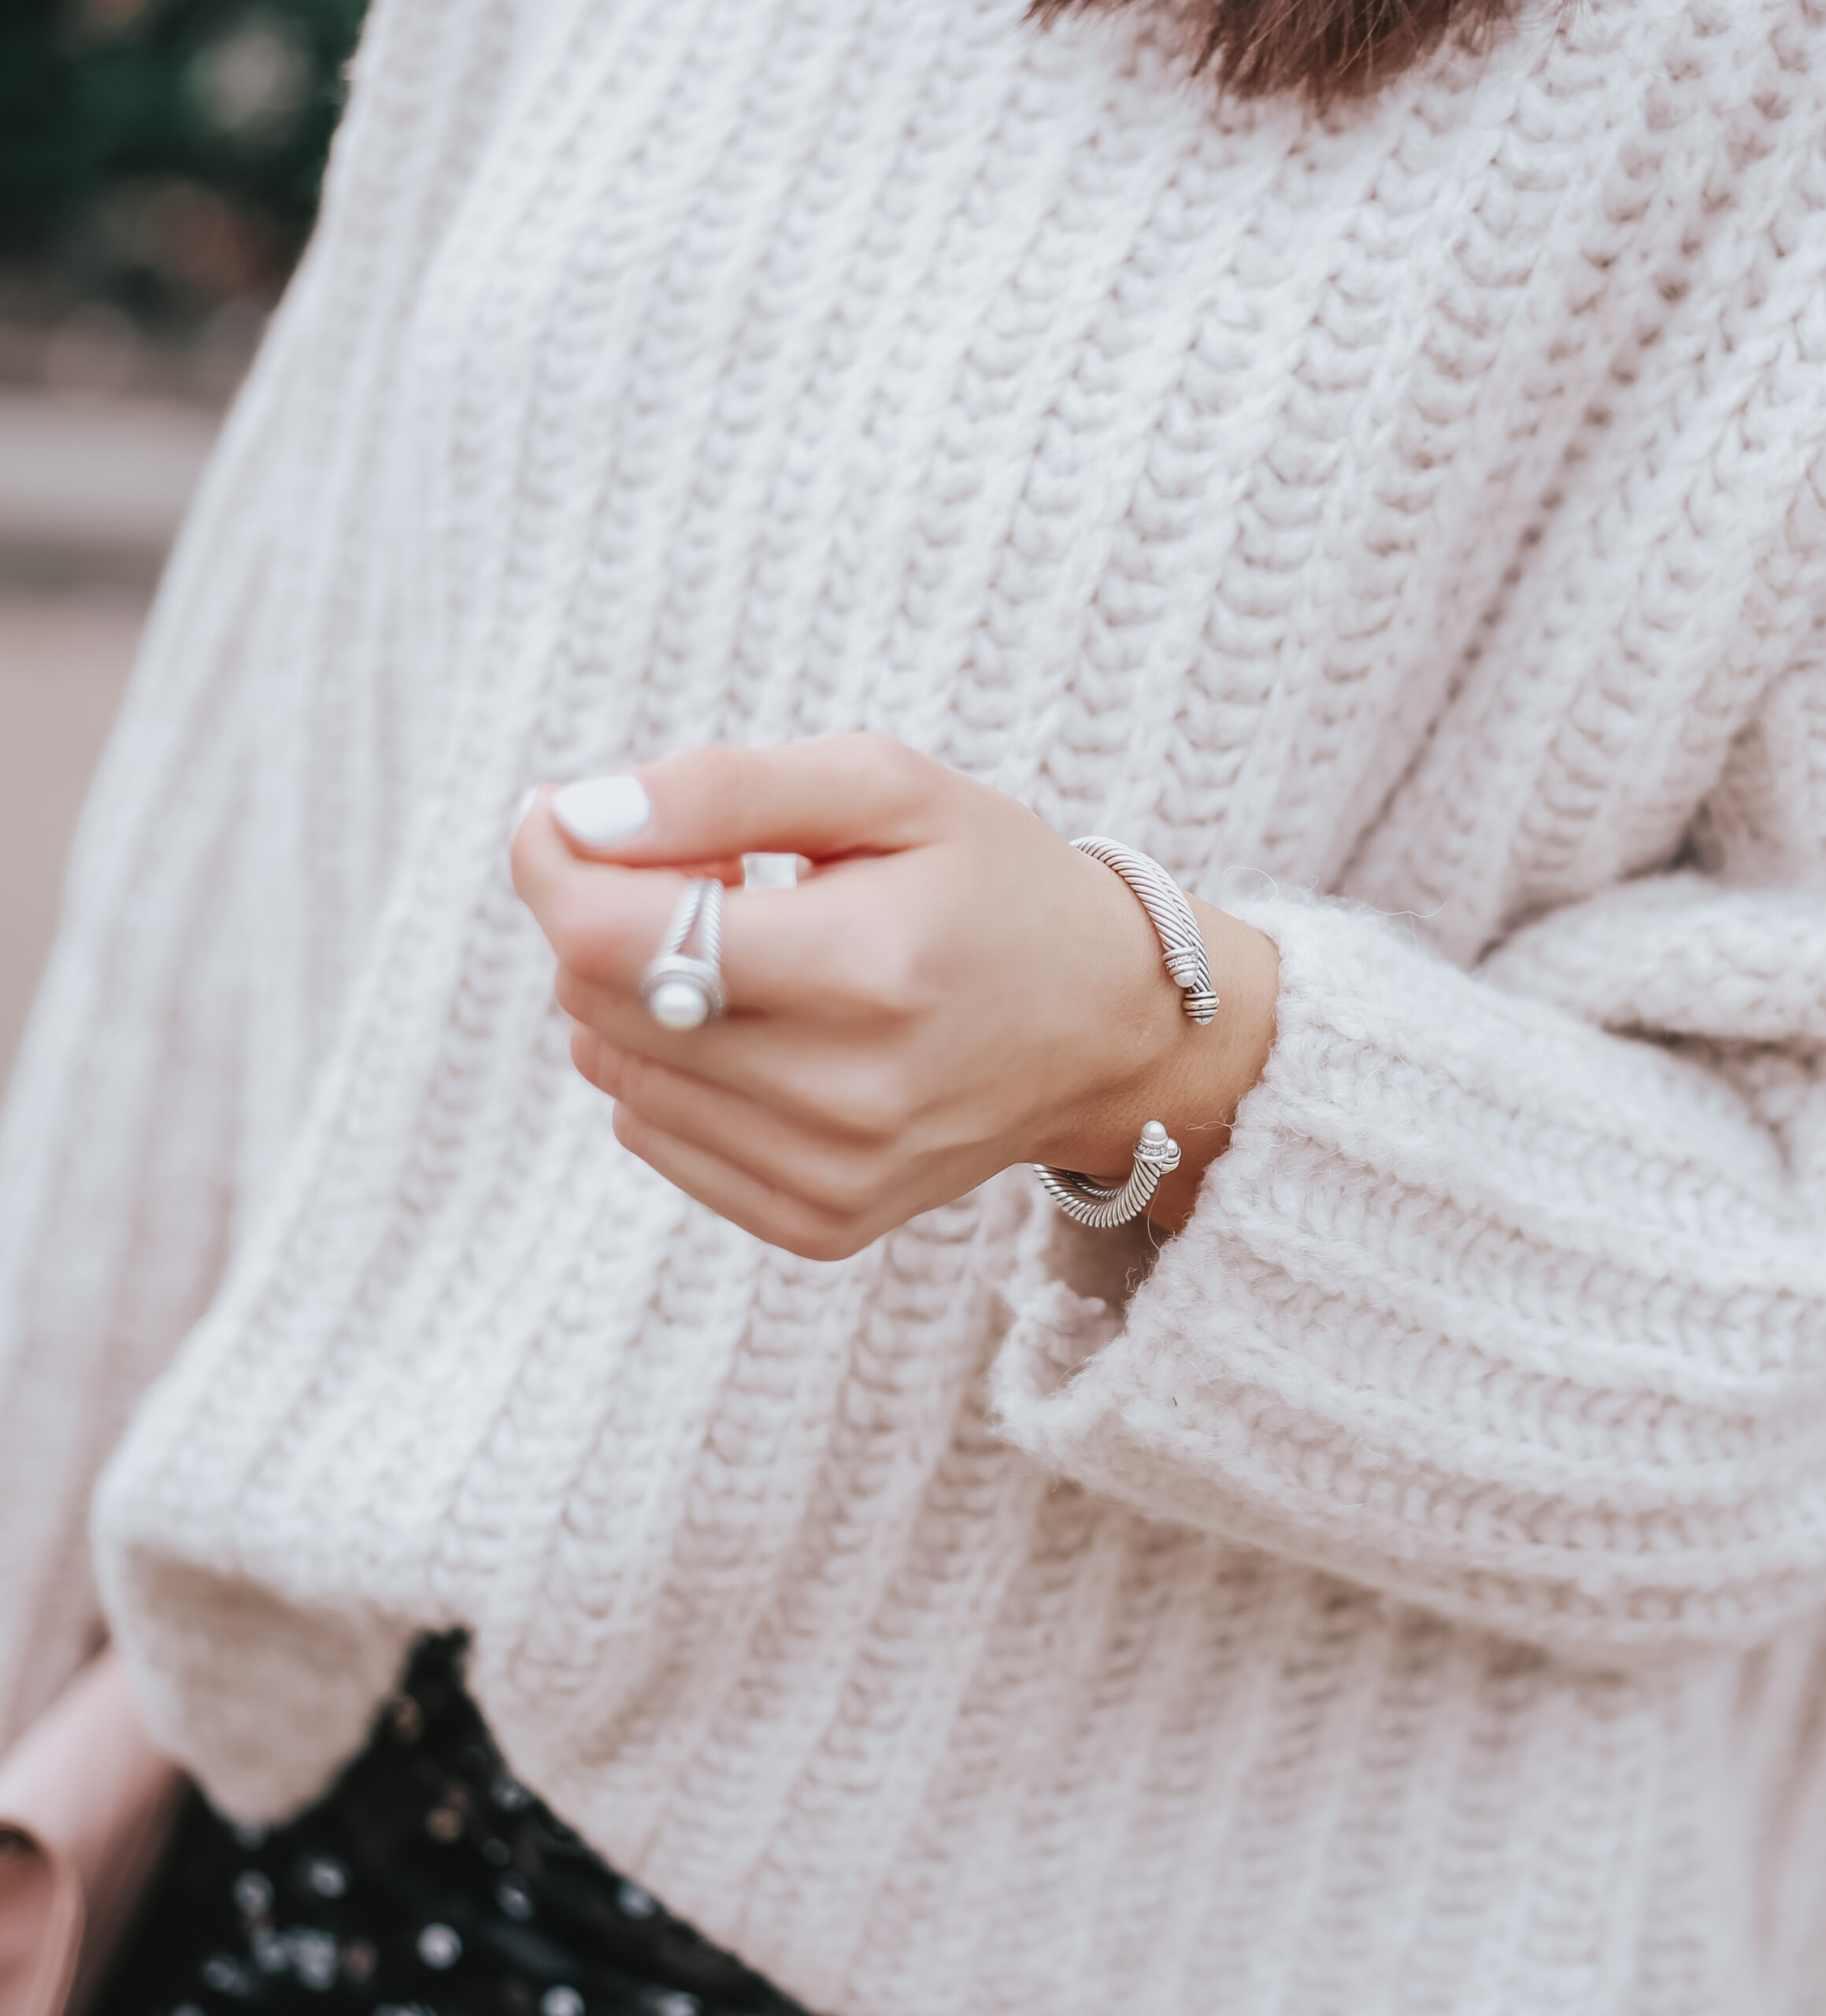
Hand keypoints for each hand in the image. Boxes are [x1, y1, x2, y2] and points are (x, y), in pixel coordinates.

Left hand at [511, 734, 1278, 1260]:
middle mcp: (847, 1094)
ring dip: (639, 991)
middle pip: (598, 1001)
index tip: (570, 816)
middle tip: (704, 872)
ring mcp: (832, 1176)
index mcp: (869, 968)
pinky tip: (759, 1025)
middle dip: (609, 913)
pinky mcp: (819, 1223)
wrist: (1108, 1030)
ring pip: (614, 1070)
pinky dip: (671, 1066)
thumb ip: (721, 788)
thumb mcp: (886, 787)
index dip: (556, 864)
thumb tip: (569, 817)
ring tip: (748, 950)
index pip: (611, 938)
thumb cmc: (996, 886)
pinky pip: (652, 1134)